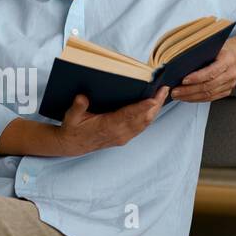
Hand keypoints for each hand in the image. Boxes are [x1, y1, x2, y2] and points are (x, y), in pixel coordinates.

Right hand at [54, 86, 169, 155]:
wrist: (73, 146)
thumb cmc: (73, 129)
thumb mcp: (71, 117)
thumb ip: (77, 107)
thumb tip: (82, 97)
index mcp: (107, 126)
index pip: (128, 116)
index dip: (142, 107)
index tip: (153, 99)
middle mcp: (119, 133)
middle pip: (143, 119)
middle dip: (156, 104)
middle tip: (164, 89)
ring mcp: (123, 137)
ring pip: (145, 123)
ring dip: (156, 109)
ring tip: (163, 94)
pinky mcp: (125, 137)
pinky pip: (142, 126)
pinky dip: (151, 115)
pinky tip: (155, 106)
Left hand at [172, 38, 235, 102]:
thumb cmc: (222, 49)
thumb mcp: (213, 47)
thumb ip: (201, 55)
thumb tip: (180, 64)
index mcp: (227, 60)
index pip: (211, 72)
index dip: (196, 78)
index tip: (183, 80)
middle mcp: (230, 74)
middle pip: (208, 86)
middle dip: (189, 90)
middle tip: (175, 91)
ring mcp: (229, 84)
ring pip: (208, 95)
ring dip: (190, 97)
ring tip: (178, 96)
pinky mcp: (226, 91)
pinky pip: (210, 98)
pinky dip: (197, 99)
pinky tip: (187, 97)